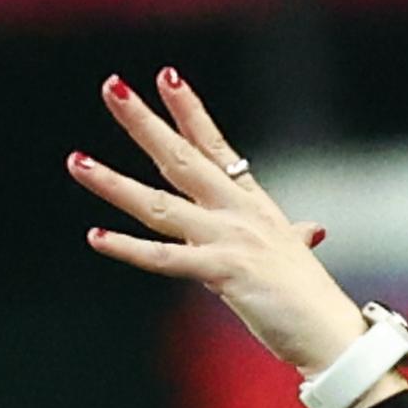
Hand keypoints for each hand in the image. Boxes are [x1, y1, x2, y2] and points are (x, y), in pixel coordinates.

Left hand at [69, 69, 366, 377]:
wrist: (329, 330)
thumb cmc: (310, 299)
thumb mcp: (296, 256)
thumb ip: (294, 237)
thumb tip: (311, 229)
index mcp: (252, 203)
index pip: (215, 146)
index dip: (190, 112)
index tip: (166, 76)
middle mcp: (236, 212)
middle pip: (180, 159)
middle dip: (144, 123)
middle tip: (111, 87)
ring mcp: (228, 238)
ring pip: (159, 204)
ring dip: (114, 183)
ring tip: (78, 162)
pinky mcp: (222, 272)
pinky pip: (165, 259)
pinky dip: (129, 249)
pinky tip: (96, 236)